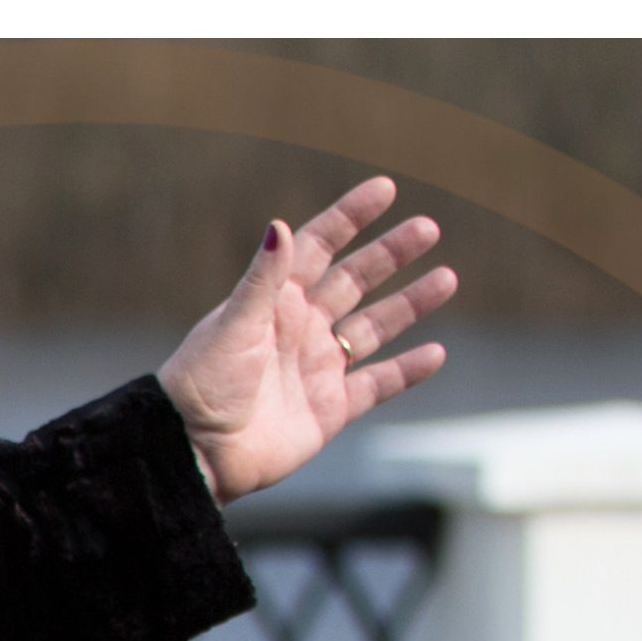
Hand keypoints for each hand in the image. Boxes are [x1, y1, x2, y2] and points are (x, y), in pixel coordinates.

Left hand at [159, 176, 455, 502]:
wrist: (194, 452)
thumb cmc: (202, 385)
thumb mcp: (233, 325)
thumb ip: (263, 279)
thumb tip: (281, 225)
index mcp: (273, 303)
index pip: (318, 248)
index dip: (349, 217)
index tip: (385, 188)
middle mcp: (299, 329)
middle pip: (354, 281)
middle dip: (390, 254)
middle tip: (427, 228)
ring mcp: (316, 368)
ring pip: (374, 328)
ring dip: (410, 304)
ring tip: (447, 278)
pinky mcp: (329, 409)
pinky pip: (377, 384)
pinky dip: (407, 370)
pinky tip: (436, 352)